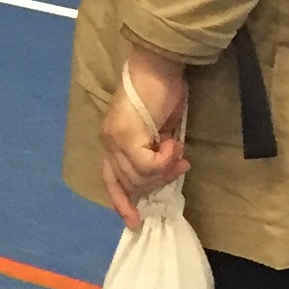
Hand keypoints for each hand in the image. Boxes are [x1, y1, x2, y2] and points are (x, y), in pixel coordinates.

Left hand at [99, 45, 188, 224]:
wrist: (158, 65)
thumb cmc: (161, 91)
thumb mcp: (159, 130)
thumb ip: (155, 150)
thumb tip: (166, 171)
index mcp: (112, 141)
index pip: (111, 180)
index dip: (122, 202)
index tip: (135, 222)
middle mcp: (108, 142)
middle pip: (131, 183)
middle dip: (159, 179)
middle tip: (181, 162)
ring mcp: (114, 139)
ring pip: (140, 177)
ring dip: (165, 168)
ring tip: (177, 151)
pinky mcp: (126, 136)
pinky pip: (147, 165)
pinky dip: (164, 159)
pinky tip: (172, 143)